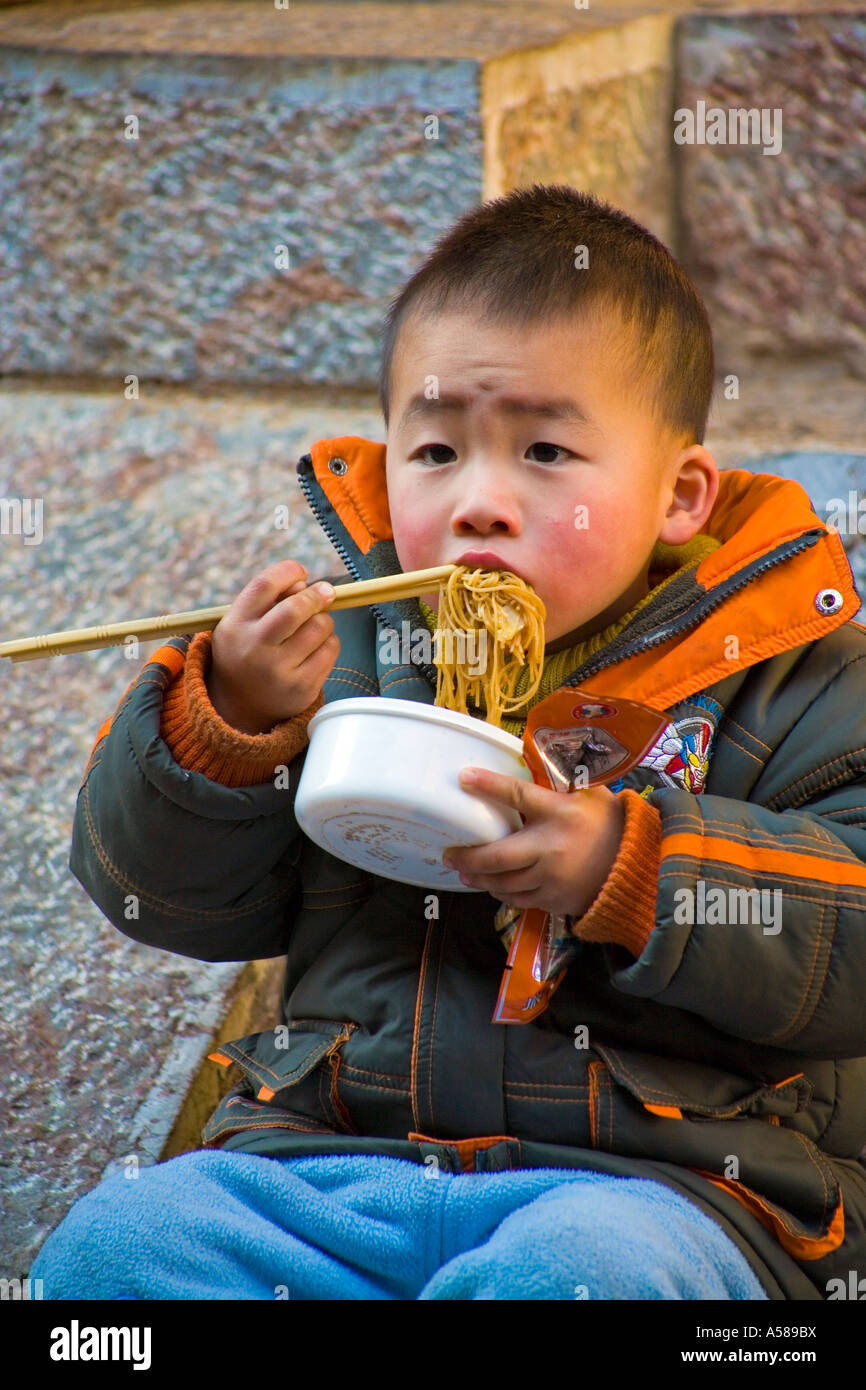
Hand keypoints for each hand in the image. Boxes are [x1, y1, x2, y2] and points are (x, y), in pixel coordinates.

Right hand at [206, 559, 338, 733]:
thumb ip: (270, 599)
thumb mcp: (244, 623)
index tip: (301, 573)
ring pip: (320, 626)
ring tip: (314, 626)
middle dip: (317, 594)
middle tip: (327, 592)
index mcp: (235, 624)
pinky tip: (316, 647)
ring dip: (324, 619)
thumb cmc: (248, 650)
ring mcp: (279, 670)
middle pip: (296, 608)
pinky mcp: (302, 687)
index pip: (265, 585)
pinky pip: (331, 649)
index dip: (289, 571)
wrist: (240, 707)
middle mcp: (254, 647)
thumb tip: (306, 583)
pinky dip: (330, 641)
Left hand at [442, 769, 624, 919]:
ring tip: (465, 871)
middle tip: (449, 854)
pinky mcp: (554, 900)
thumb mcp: (592, 795)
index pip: (518, 795)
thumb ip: (564, 784)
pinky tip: (494, 886)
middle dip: (469, 856)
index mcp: (560, 813)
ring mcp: (552, 878)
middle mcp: (552, 847)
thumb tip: (540, 763)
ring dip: (480, 878)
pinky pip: (520, 899)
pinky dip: (503, 893)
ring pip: (504, 882)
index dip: (489, 786)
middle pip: (498, 854)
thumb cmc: (612, 825)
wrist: (638, 868)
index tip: (464, 778)